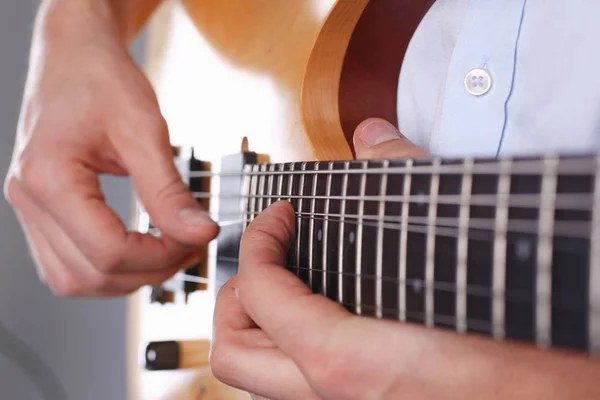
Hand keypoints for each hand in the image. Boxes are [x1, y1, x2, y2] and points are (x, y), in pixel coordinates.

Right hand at [3, 1, 217, 296]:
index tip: (193, 240)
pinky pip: (64, 263)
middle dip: (147, 271)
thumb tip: (198, 232)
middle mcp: (28, 198)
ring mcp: (28, 207)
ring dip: (124, 277)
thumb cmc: (100, 79)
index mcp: (48, 177)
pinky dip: (103, 268)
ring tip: (165, 250)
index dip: (159, 256)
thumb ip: (169, 190)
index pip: (106, 251)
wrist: (74, 54)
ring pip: (72, 279)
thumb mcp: (144, 130)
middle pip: (89, 274)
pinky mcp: (38, 209)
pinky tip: (134, 249)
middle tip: (186, 246)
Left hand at [211, 119, 598, 398]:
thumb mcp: (465, 242)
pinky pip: (305, 380)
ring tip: (290, 280)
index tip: (281, 215)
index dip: (258, 239)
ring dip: (261, 323)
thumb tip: (373, 136)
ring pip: (264, 377)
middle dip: (237, 296)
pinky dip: (296, 342)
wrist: (577, 391)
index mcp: (350, 360)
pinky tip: (333, 307)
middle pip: (234, 353)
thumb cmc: (534, 338)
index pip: (257, 292)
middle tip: (267, 257)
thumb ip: (406, 179)